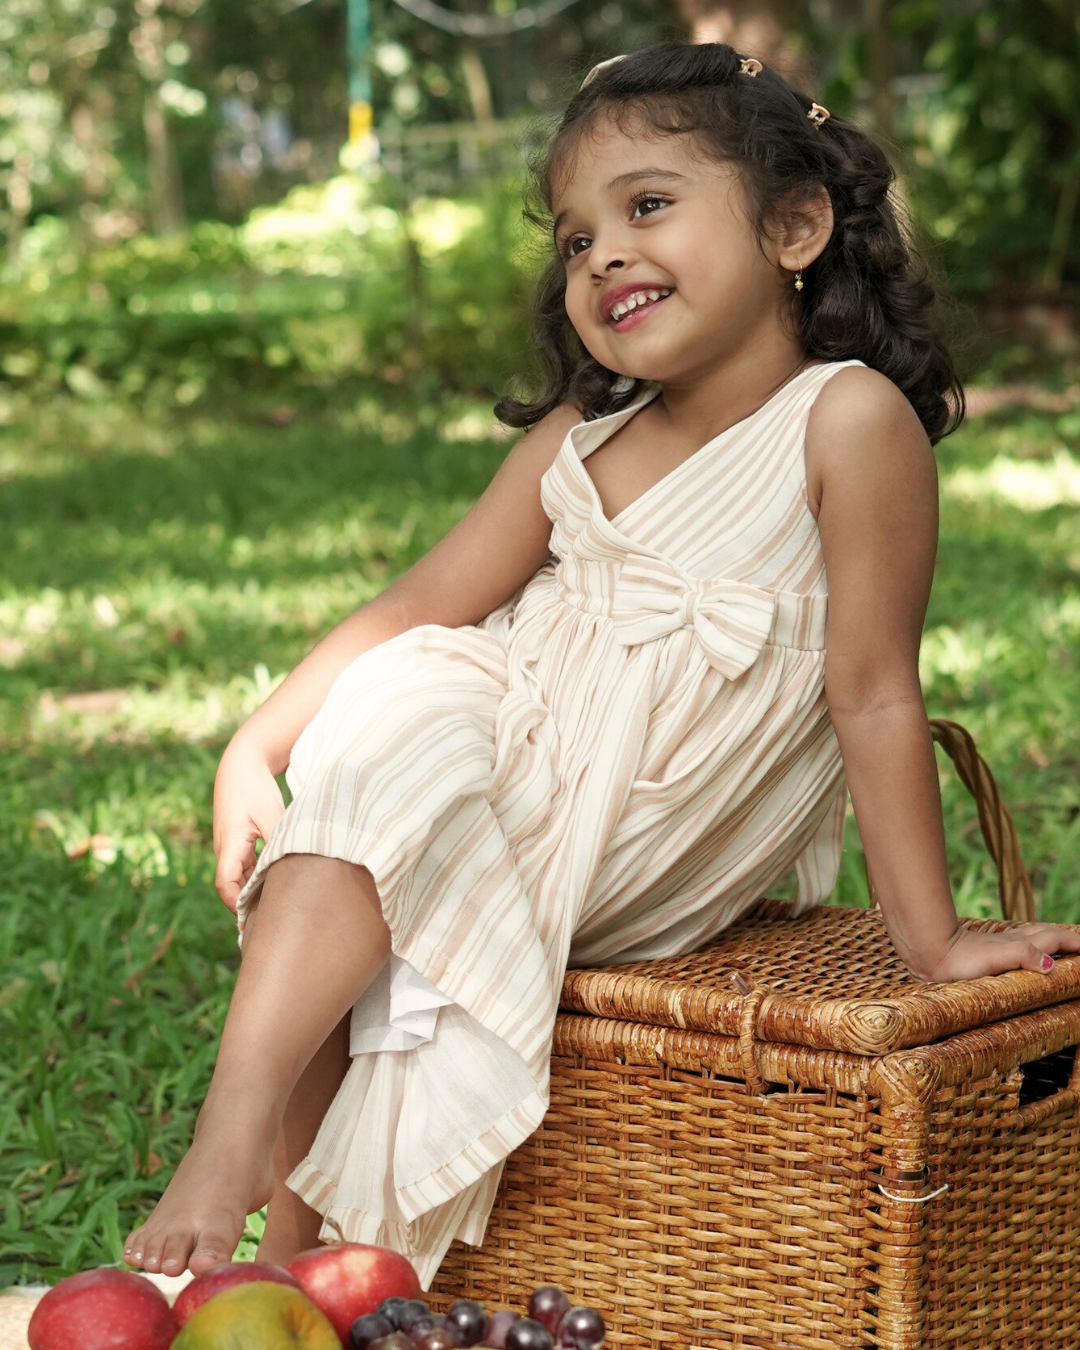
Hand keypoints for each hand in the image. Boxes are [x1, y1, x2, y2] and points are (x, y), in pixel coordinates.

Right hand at [212, 740, 285, 912]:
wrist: (242, 762)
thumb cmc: (255, 786)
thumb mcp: (271, 813)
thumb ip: (279, 839)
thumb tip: (293, 865)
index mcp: (229, 844)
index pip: (225, 884)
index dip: (237, 903)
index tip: (257, 916)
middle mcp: (225, 848)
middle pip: (232, 885)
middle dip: (248, 902)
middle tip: (273, 919)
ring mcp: (231, 845)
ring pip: (239, 876)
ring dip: (254, 888)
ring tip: (279, 904)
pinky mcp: (239, 840)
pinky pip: (245, 865)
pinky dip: (257, 875)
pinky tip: (278, 879)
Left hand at [919, 923, 1079, 982]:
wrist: (930, 954)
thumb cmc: (962, 960)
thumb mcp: (996, 958)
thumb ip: (1023, 955)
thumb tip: (1049, 964)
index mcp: (1021, 944)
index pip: (1056, 940)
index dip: (1075, 943)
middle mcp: (1014, 943)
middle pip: (1049, 935)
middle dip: (1069, 938)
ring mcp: (1001, 947)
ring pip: (1034, 938)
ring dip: (1053, 941)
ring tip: (1065, 946)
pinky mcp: (989, 954)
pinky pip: (1021, 947)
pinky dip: (1034, 948)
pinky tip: (1028, 953)